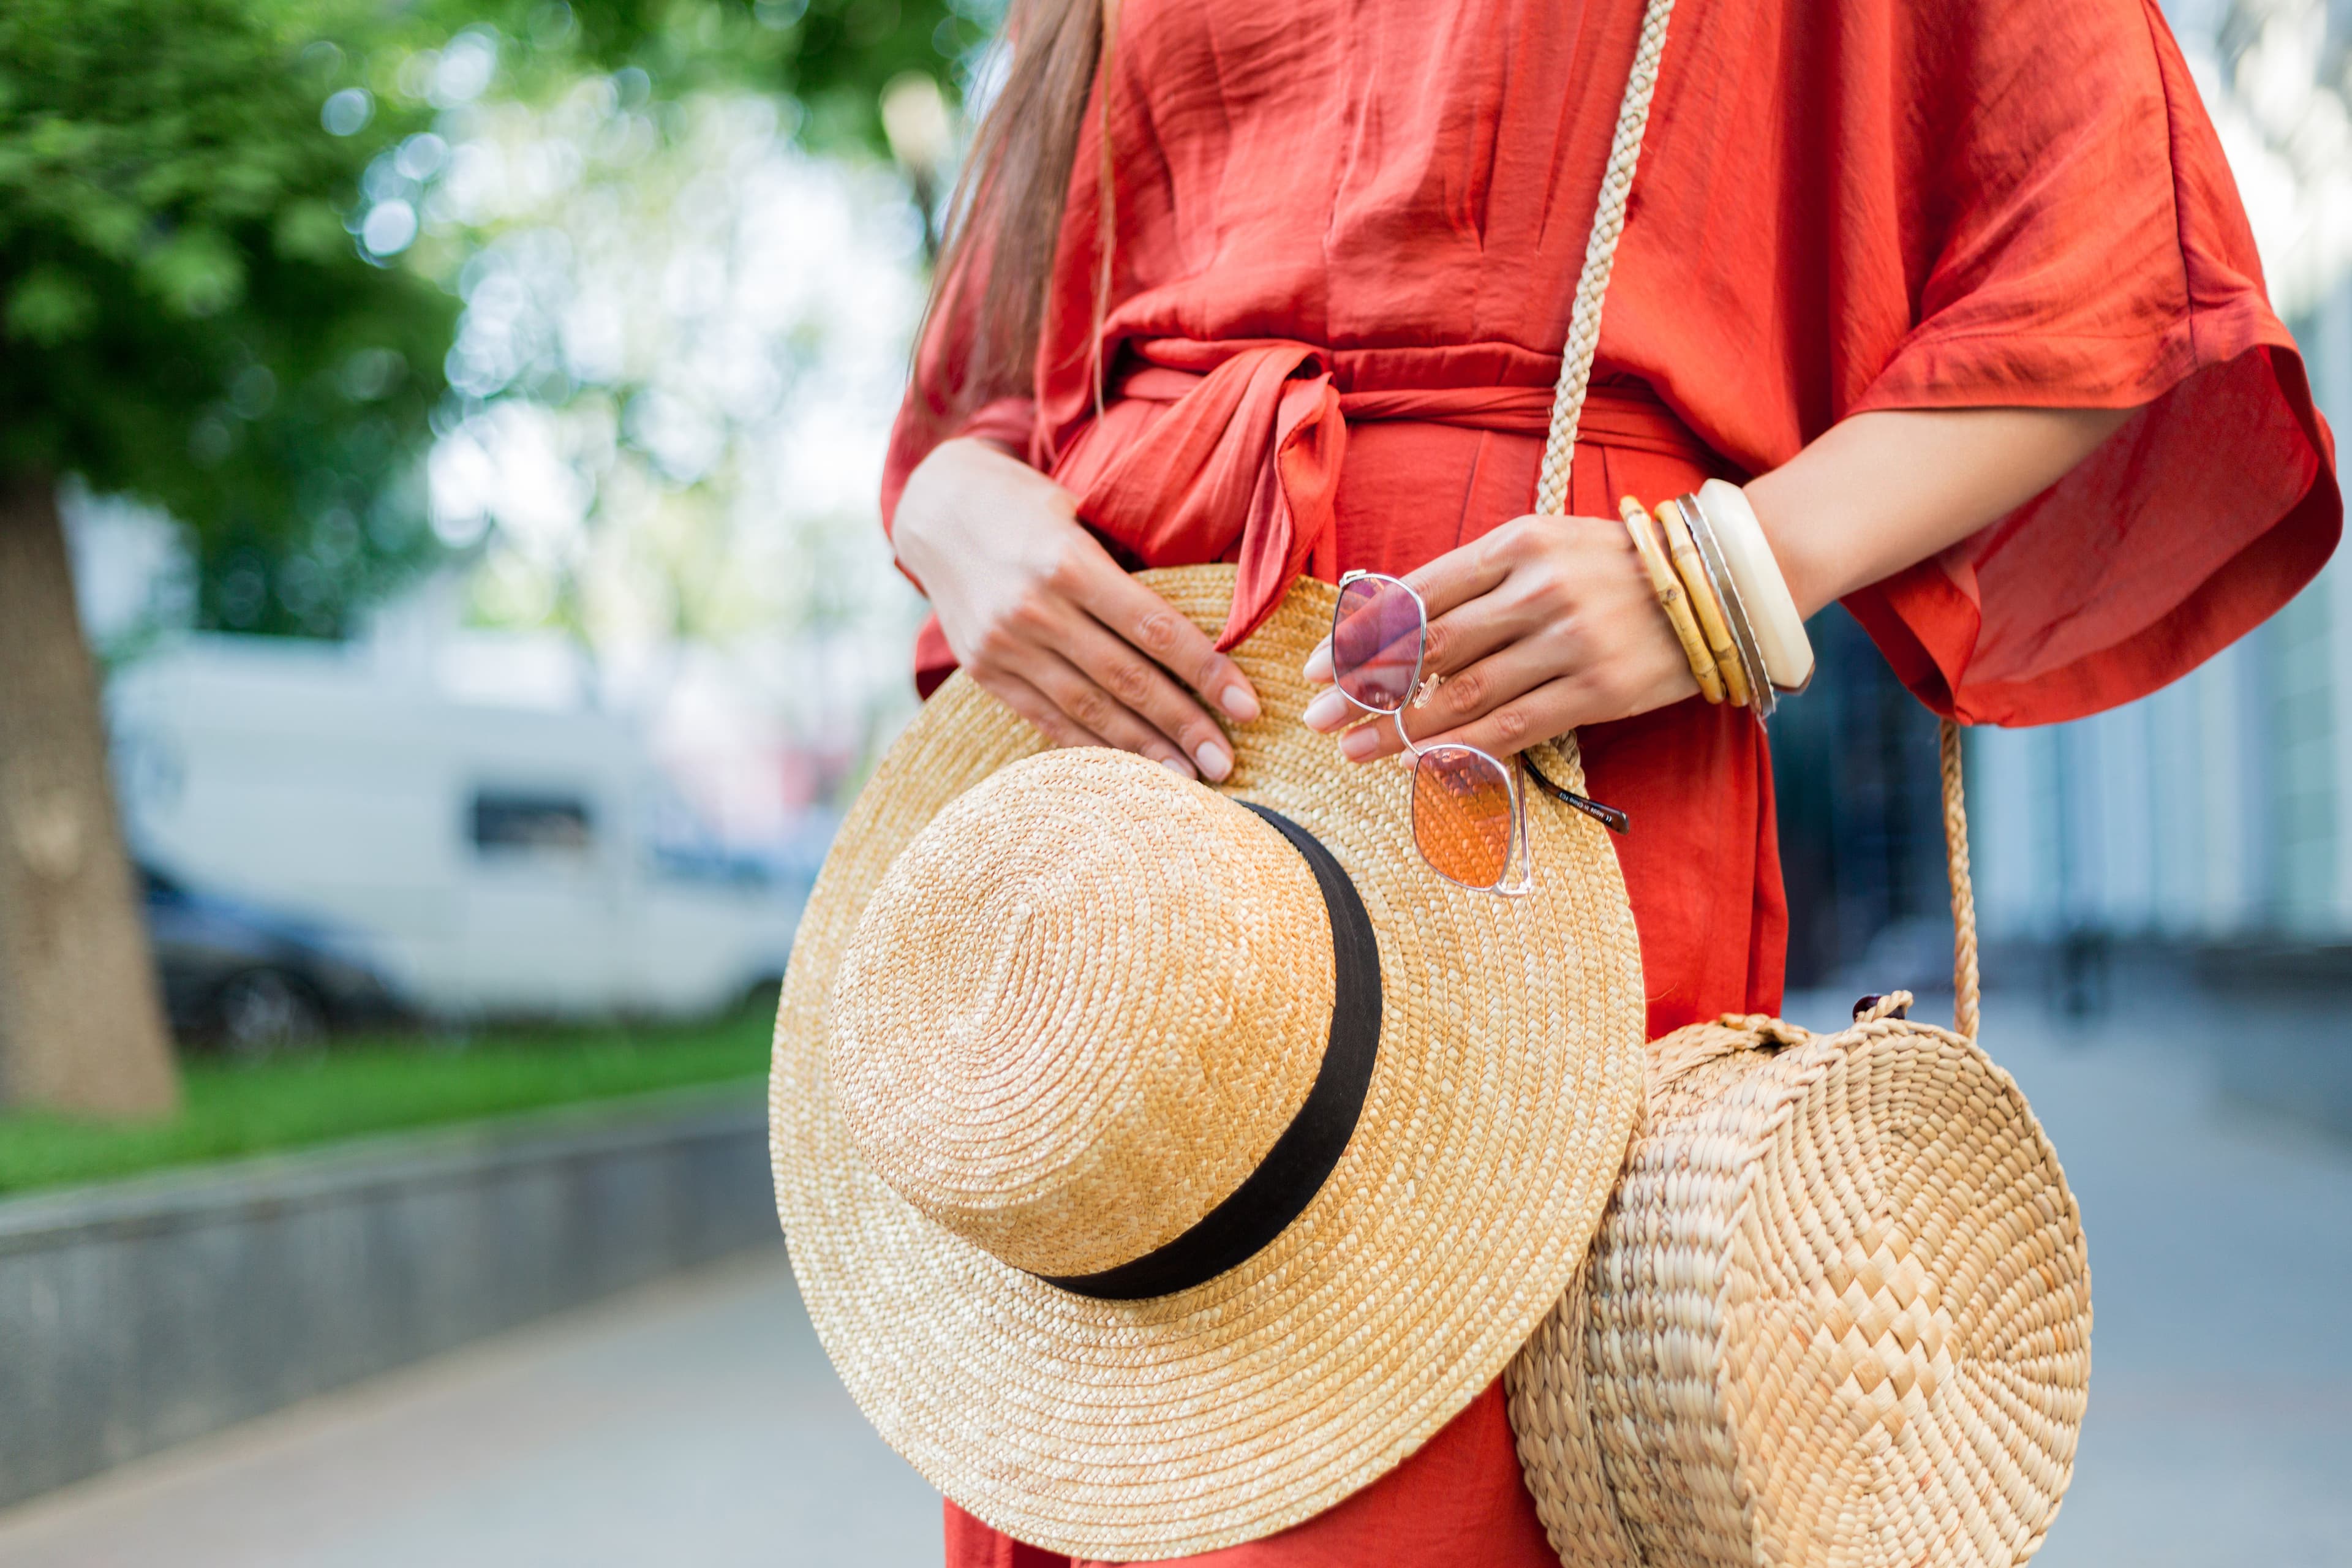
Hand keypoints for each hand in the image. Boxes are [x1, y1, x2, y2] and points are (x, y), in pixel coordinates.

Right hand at [893, 437, 1261, 779]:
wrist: (935, 506)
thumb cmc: (1027, 504)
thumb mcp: (1080, 514)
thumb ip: (1127, 569)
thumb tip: (1200, 628)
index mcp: (1068, 561)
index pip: (1154, 629)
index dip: (1206, 672)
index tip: (1248, 707)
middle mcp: (1034, 609)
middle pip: (1126, 679)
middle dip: (1183, 725)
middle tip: (1227, 764)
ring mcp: (1003, 646)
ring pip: (1088, 708)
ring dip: (1144, 748)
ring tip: (1189, 777)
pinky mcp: (983, 671)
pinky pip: (1047, 718)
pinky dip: (1091, 746)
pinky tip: (1130, 770)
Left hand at [1299, 512, 1694, 761]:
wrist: (1720, 581)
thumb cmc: (1616, 566)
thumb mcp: (1544, 547)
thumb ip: (1480, 581)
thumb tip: (1404, 630)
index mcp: (1516, 543)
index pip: (1419, 593)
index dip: (1361, 634)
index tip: (1317, 666)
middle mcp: (1536, 588)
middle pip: (1429, 646)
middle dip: (1364, 687)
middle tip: (1318, 717)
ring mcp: (1568, 640)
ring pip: (1463, 693)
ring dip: (1399, 728)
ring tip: (1354, 752)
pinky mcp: (1597, 688)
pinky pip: (1513, 727)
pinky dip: (1461, 750)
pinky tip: (1420, 765)